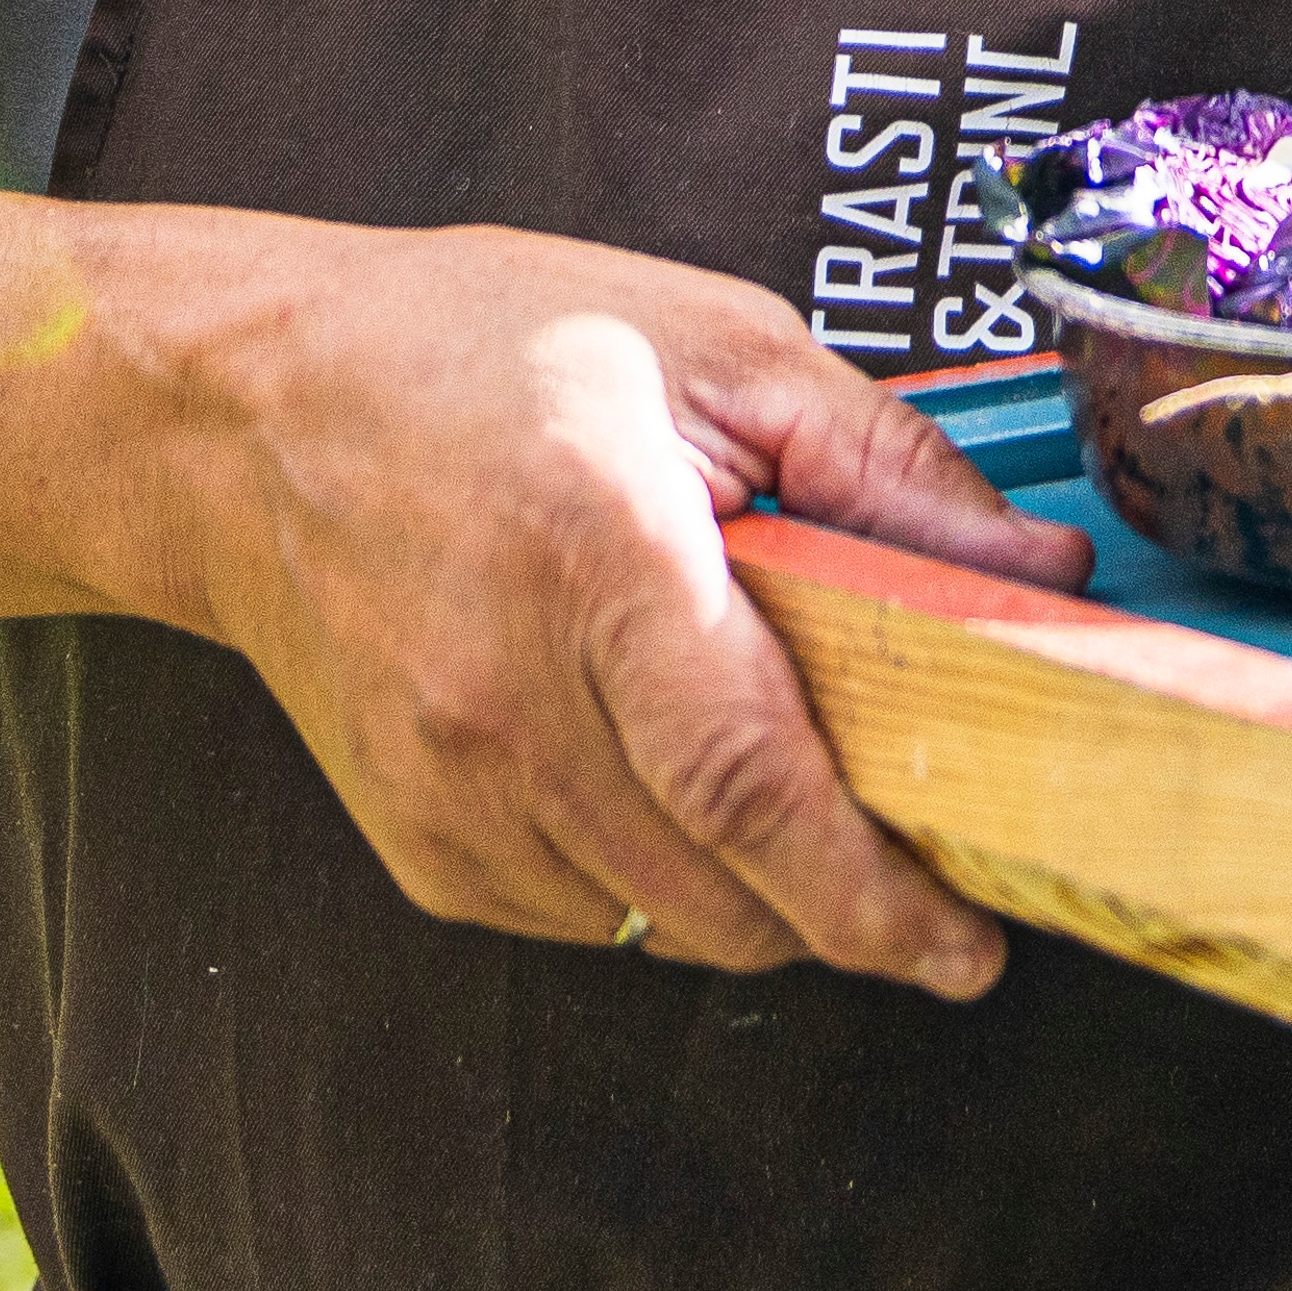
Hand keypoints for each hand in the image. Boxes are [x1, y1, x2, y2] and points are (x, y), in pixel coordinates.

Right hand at [181, 225, 1092, 995]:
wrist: (251, 419)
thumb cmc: (485, 351)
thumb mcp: (718, 346)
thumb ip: (888, 469)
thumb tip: (1040, 576)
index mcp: (597, 555)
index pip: (751, 781)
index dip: (873, 891)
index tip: (967, 944)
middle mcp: (507, 696)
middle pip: (720, 889)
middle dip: (848, 910)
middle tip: (933, 868)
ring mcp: (447, 786)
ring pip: (660, 923)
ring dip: (759, 897)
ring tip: (803, 795)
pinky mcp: (415, 841)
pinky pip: (584, 914)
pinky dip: (661, 879)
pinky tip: (672, 776)